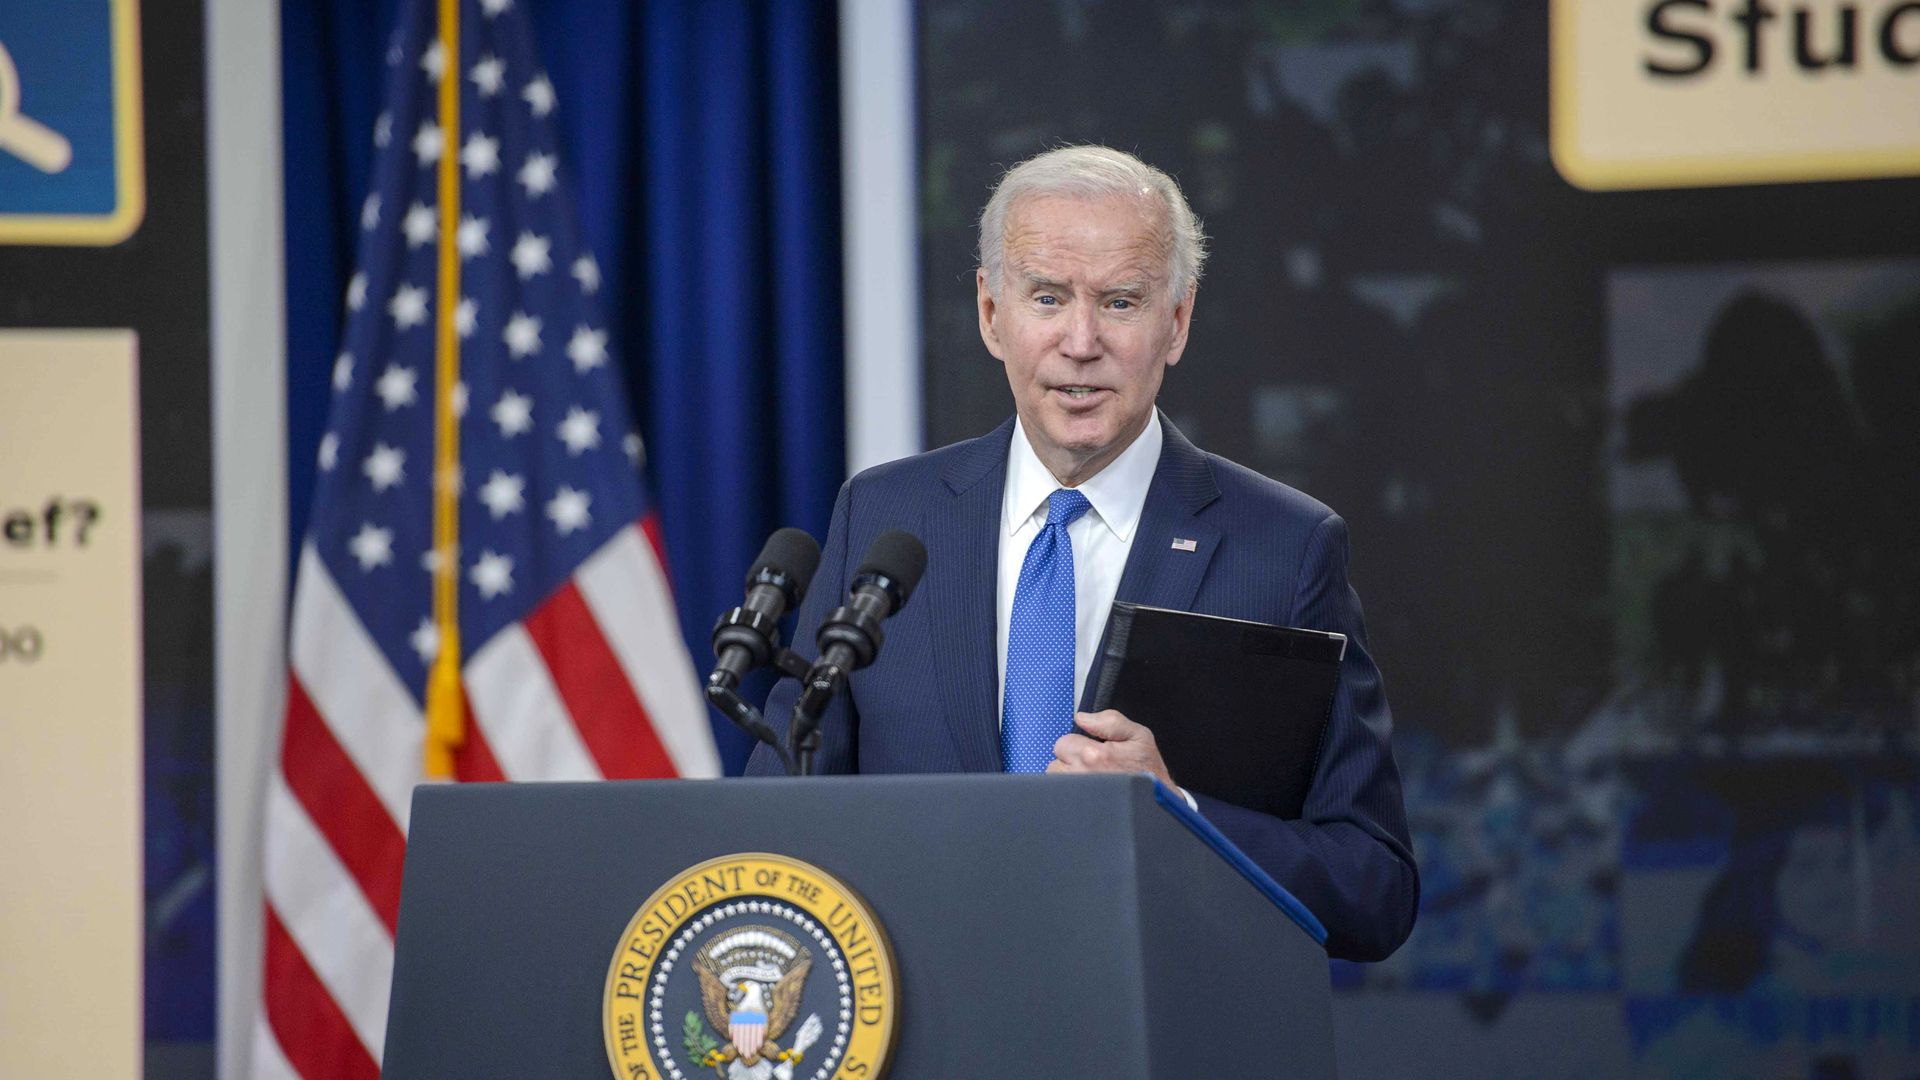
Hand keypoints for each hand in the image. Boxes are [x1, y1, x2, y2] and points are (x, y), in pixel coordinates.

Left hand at [1048, 709, 1177, 791]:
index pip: (1063, 743)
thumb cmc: (1148, 770)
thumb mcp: (1138, 736)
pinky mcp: (1079, 809)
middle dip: (1070, 761)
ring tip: (1090, 779)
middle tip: (1092, 765)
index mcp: (1095, 756)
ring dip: (1068, 778)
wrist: (1158, 801)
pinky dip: (1070, 793)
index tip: (1092, 749)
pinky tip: (1087, 792)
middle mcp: (1083, 776)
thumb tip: (1082, 718)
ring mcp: (1080, 794)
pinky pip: (1062, 797)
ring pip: (1057, 781)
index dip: (1077, 743)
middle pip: (1056, 763)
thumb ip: (1110, 721)